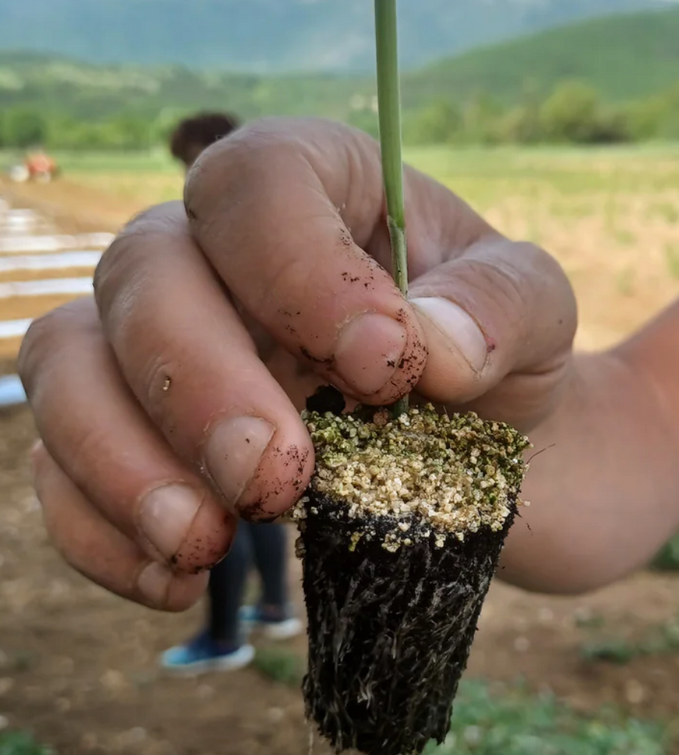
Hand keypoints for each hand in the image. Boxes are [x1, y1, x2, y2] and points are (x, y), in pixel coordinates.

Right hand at [19, 119, 575, 609]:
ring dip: (120, 457)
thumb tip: (428, 346)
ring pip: (70, 359)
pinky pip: (64, 465)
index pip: (256, 182)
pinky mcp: (146, 435)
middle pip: (145, 268)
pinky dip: (100, 527)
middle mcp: (225, 249)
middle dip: (198, 383)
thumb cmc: (504, 356)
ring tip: (208, 540)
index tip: (383, 367)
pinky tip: (180, 572)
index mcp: (322, 186)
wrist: (496, 450)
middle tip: (278, 481)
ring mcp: (171, 340)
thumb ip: (500, 306)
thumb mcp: (538, 312)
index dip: (297, 268)